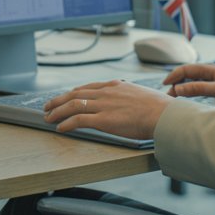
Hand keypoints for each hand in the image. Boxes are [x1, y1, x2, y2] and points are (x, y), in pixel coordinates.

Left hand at [43, 79, 173, 140]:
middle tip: (48, 105)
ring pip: (73, 104)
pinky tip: (60, 128)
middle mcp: (107, 92)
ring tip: (48, 117)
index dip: (74, 92)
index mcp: (116, 85)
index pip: (88, 87)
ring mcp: (104, 105)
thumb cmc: (161, 109)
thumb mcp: (144, 95)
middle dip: (59, 100)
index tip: (66, 96)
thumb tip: (135, 103)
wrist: (166, 115)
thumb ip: (132, 97)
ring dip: (57, 111)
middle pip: (75, 94)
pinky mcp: (103, 119)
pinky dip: (66, 123)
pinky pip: (78, 119)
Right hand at [163, 63, 214, 120]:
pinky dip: (196, 101)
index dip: (174, 76)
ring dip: (186, 93)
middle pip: (189, 78)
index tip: (165, 86)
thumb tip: (177, 89)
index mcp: (213, 70)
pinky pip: (205, 98)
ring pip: (196, 87)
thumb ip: (199, 89)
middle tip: (169, 97)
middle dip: (177, 85)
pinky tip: (193, 108)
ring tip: (177, 103)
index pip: (187, 69)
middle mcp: (214, 77)